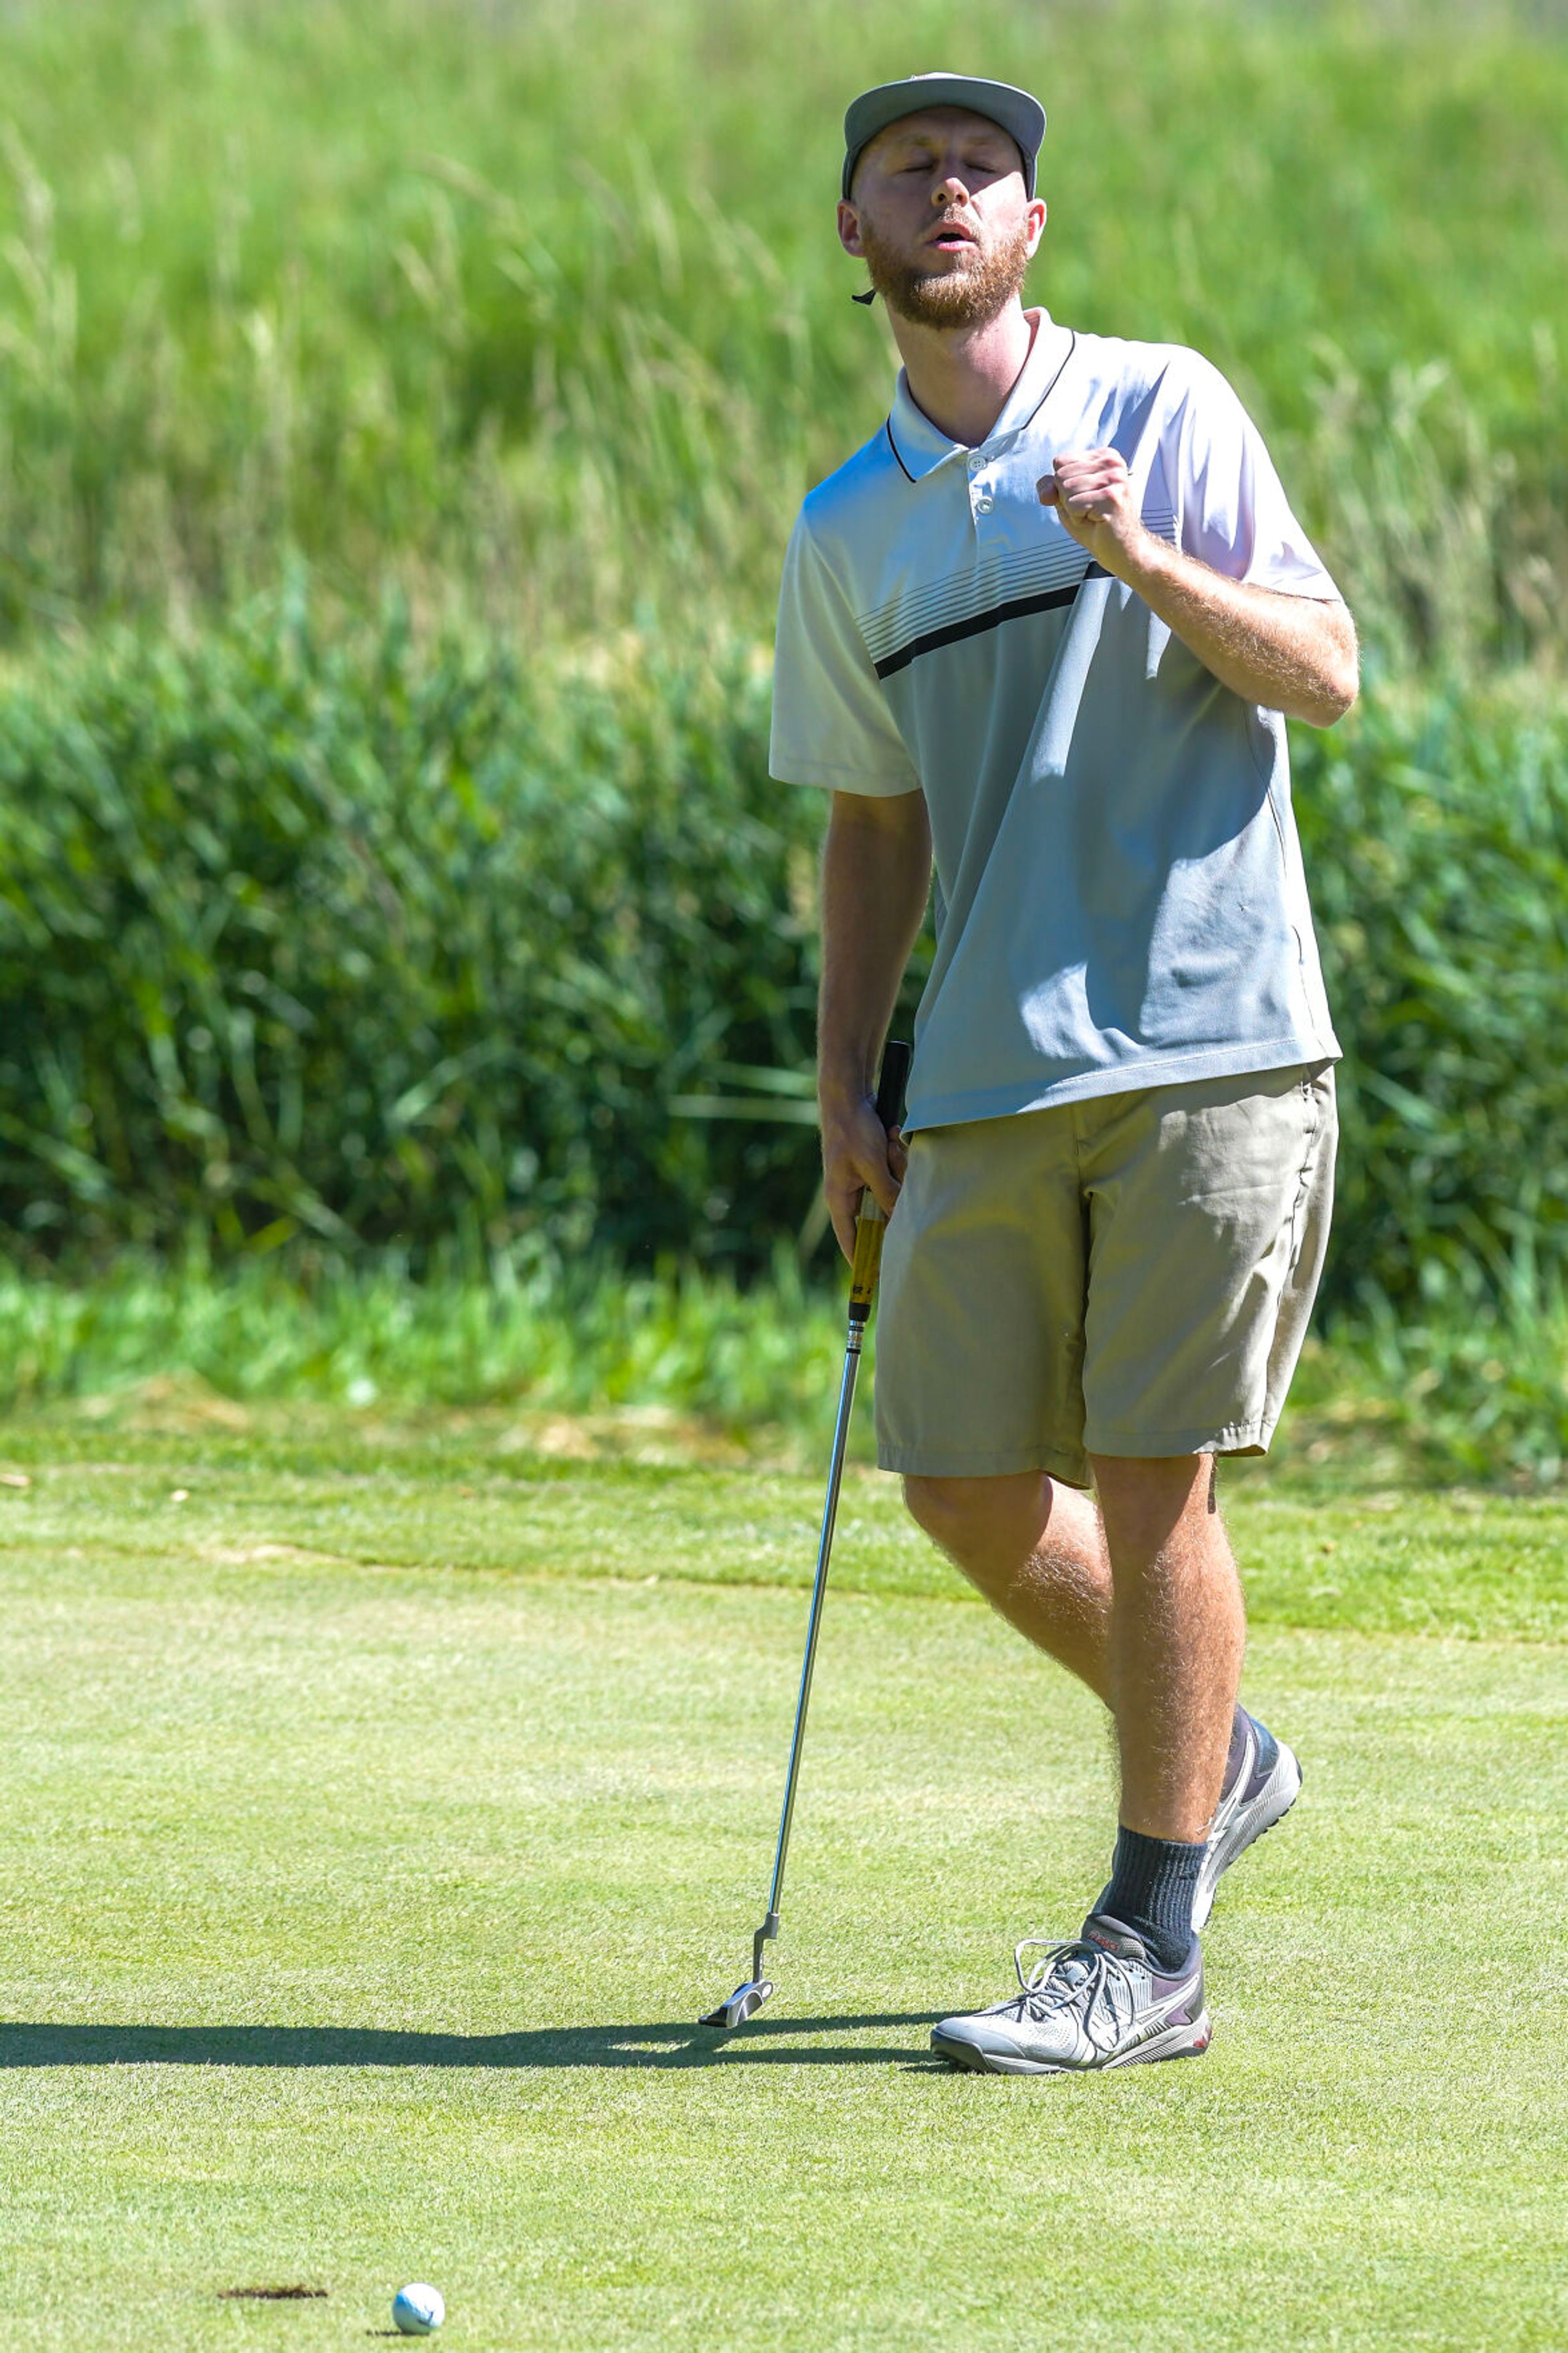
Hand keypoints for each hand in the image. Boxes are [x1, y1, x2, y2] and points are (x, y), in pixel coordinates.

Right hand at [819, 1092, 907, 1262]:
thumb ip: (886, 1193)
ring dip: (898, 1170)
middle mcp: (849, 1193)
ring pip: (891, 1192)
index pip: (850, 1240)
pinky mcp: (874, 1165)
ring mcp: (861, 1179)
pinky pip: (894, 1174)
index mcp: (839, 1199)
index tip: (876, 1281)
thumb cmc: (852, 1129)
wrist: (848, 1094)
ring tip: (891, 1144)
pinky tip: (893, 1137)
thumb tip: (901, 1220)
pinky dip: (898, 1158)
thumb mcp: (871, 1164)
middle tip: (896, 1170)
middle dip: (895, 1198)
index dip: (863, 1261)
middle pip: (879, 1214)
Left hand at [1037, 448, 1150, 576]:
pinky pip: (1073, 505)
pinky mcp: (1111, 497)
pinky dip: (1078, 519)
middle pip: (1061, 475)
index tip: (1085, 497)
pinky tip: (1096, 522)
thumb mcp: (1066, 499)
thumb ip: (1050, 487)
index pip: (1060, 461)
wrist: (1121, 549)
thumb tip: (1045, 493)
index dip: (1062, 486)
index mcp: (1104, 456)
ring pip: (1066, 489)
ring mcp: (1114, 478)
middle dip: (1067, 499)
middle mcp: (1112, 462)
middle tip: (1090, 509)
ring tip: (1093, 515)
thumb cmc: (1094, 523)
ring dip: (1073, 510)